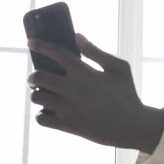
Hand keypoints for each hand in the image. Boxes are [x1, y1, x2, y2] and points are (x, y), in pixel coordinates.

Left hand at [27, 33, 163, 151]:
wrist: (132, 125)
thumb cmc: (127, 94)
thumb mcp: (119, 68)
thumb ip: (96, 52)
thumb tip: (77, 37)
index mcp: (84, 72)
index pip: (56, 53)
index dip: (40, 45)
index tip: (31, 42)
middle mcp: (72, 89)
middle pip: (38, 77)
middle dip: (33, 75)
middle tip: (37, 77)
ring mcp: (68, 108)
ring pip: (37, 97)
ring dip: (37, 93)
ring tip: (45, 94)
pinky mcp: (67, 126)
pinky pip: (41, 119)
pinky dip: (42, 114)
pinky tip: (51, 111)